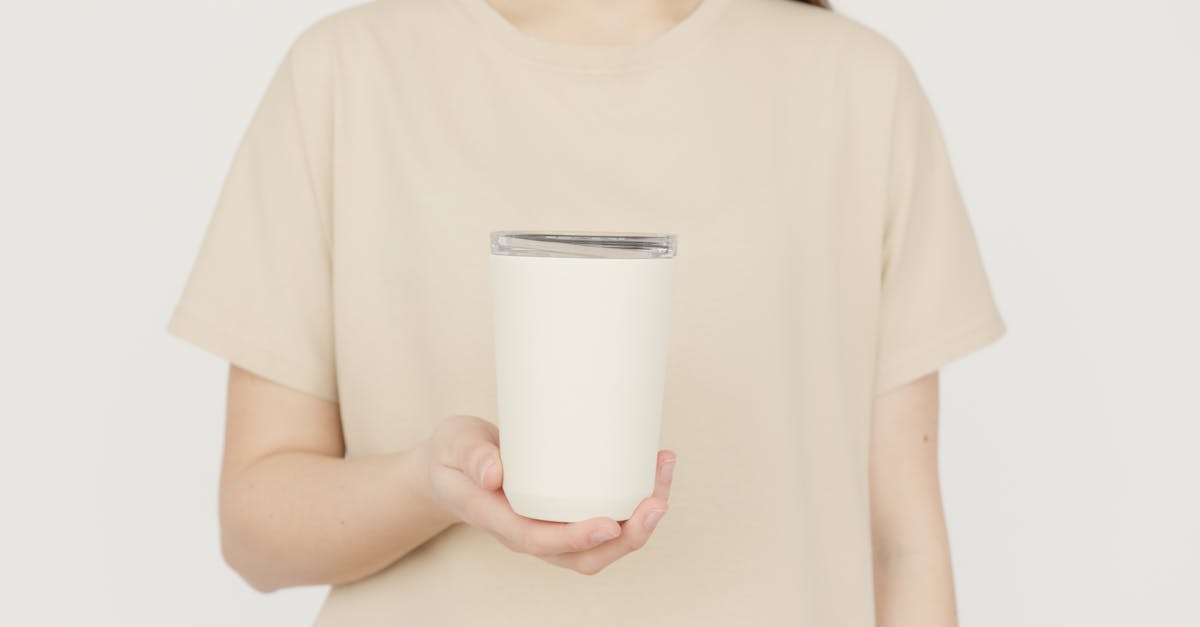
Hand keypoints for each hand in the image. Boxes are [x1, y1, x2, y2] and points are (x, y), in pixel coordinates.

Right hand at [422, 414, 674, 574]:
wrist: (452, 469)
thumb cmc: (454, 456)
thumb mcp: (454, 445)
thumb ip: (472, 455)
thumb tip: (494, 473)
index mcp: (501, 522)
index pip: (541, 542)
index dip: (578, 538)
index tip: (611, 523)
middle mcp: (531, 533)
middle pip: (585, 556)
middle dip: (629, 536)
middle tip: (658, 501)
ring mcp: (552, 527)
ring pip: (603, 543)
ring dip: (641, 519)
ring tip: (663, 472)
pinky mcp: (566, 512)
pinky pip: (605, 520)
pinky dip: (634, 502)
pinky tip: (652, 468)